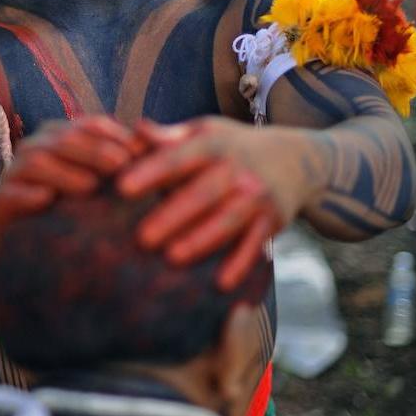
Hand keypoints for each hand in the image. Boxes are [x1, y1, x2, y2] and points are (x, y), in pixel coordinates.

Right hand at [0, 115, 137, 232]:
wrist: (14, 233)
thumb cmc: (66, 204)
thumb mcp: (94, 181)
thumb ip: (117, 162)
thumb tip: (150, 146)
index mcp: (60, 137)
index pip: (90, 126)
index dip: (115, 136)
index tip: (140, 153)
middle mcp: (36, 148)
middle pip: (66, 141)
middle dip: (95, 152)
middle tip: (121, 167)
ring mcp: (14, 173)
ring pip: (37, 163)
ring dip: (65, 173)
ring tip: (90, 187)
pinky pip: (10, 194)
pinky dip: (28, 196)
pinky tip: (46, 200)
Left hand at [117, 117, 318, 289]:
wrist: (294, 159)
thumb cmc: (231, 147)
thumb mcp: (203, 132)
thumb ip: (167, 138)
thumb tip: (133, 132)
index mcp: (212, 144)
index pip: (177, 159)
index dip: (150, 172)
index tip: (122, 187)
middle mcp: (237, 169)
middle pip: (202, 194)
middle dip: (172, 216)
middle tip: (141, 238)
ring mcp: (257, 197)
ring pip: (227, 220)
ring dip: (201, 240)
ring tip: (172, 258)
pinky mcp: (272, 221)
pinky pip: (255, 244)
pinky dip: (241, 263)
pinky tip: (221, 283)